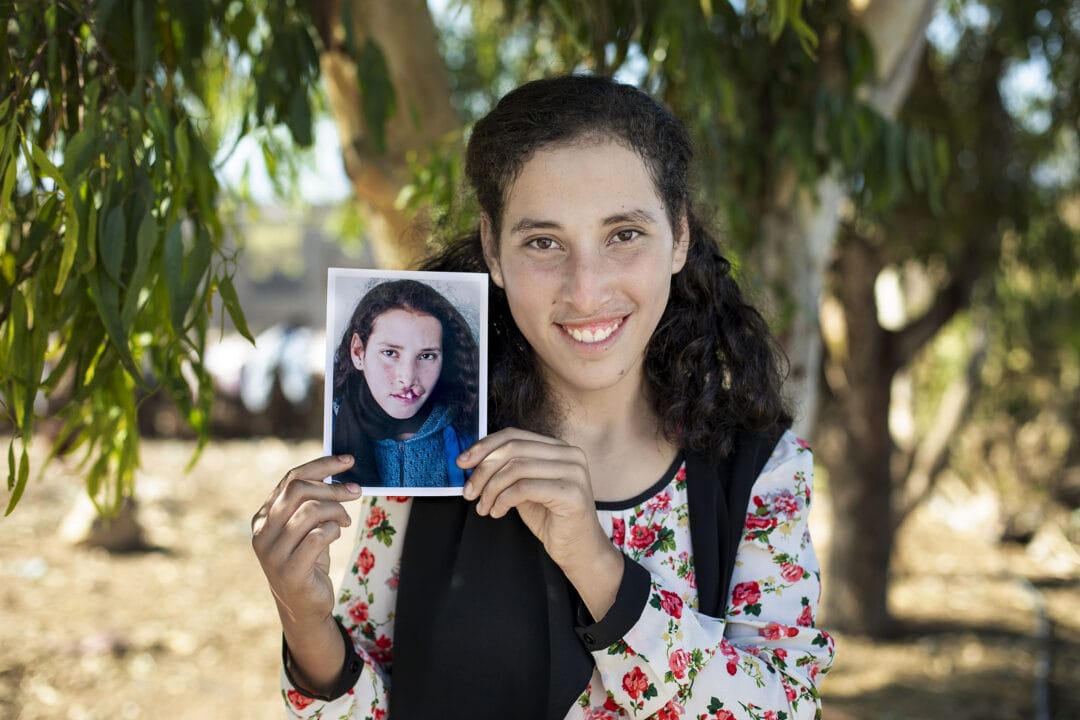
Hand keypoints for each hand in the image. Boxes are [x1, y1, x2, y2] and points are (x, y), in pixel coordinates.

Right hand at [251, 455, 360, 692]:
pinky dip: (333, 530)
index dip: (321, 465)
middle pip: (299, 491)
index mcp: (263, 517)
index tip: (348, 460)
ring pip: (310, 511)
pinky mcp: (290, 571)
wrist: (304, 607)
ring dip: (337, 511)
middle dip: (333, 487)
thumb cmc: (308, 560)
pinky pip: (318, 536)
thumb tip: (336, 471)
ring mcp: (272, 553)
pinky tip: (337, 534)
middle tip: (356, 491)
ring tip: (345, 521)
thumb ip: (311, 502)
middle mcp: (262, 533)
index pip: (291, 479)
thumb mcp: (306, 527)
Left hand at [458, 428, 623, 616]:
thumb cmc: (551, 519)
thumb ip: (507, 471)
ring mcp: (574, 472)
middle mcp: (570, 454)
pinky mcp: (572, 492)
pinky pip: (524, 488)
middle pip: (513, 449)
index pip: (514, 435)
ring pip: (516, 468)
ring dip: (491, 489)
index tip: (462, 462)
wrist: (579, 550)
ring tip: (483, 507)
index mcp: (558, 448)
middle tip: (469, 492)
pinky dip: (503, 500)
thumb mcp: (524, 488)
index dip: (484, 446)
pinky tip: (497, 512)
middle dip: (483, 470)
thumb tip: (472, 462)